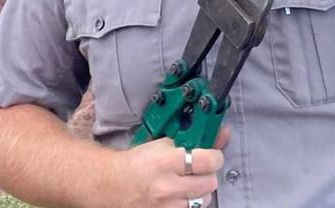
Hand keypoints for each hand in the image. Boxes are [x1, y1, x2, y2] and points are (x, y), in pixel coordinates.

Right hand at [108, 125, 231, 206]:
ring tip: (189, 184)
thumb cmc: (137, 162)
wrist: (111, 184)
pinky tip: (181, 196)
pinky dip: (189, 203)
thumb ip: (194, 140)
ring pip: (203, 201)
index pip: (209, 161)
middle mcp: (167, 187)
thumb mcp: (163, 144)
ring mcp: (165, 206)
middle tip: (200, 170)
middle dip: (208, 175)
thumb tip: (223, 133)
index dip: (215, 156)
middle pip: (210, 183)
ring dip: (200, 191)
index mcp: (166, 162)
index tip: (213, 156)